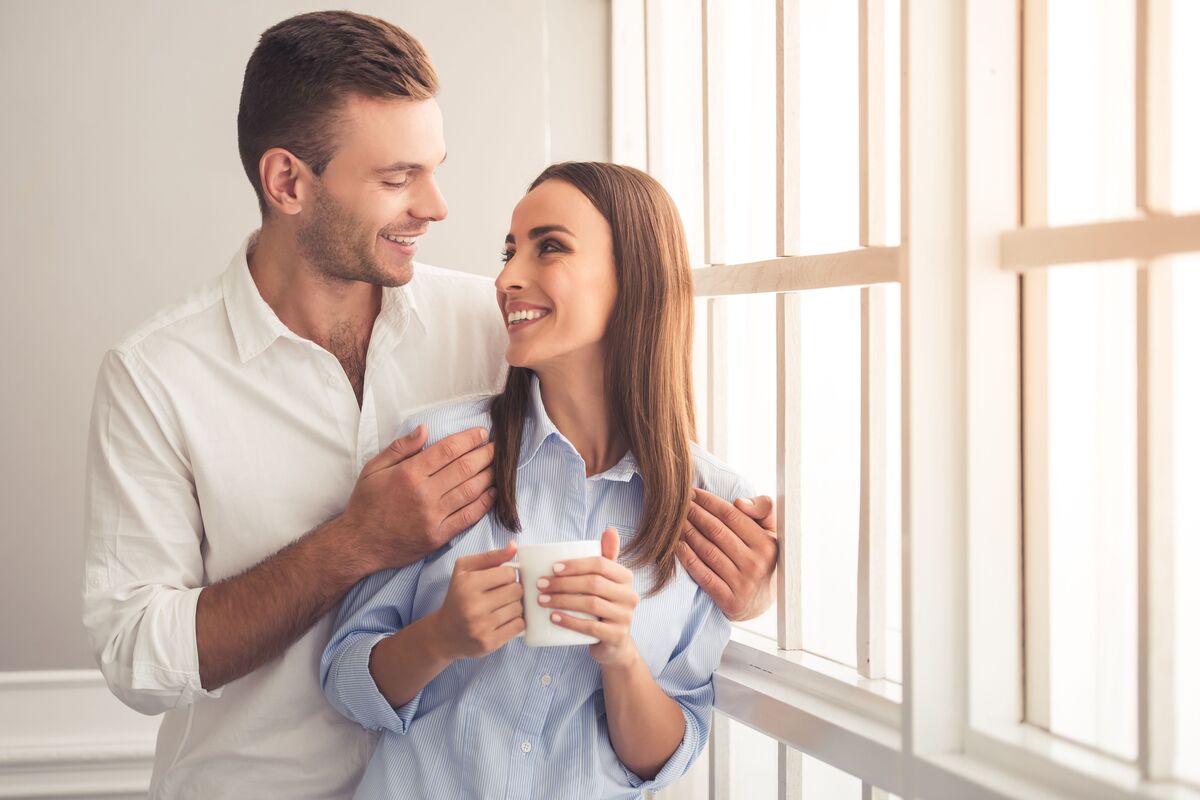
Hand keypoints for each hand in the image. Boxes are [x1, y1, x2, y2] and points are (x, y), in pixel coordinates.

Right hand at [340, 425, 495, 570]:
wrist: (359, 544)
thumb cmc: (366, 504)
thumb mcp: (373, 469)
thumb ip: (400, 448)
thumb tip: (424, 429)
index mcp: (409, 473)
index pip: (447, 450)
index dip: (469, 439)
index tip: (482, 433)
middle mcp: (424, 493)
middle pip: (464, 468)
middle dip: (485, 454)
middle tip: (497, 447)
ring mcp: (433, 515)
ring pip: (470, 490)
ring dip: (488, 476)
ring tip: (498, 466)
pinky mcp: (438, 535)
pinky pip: (467, 516)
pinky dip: (484, 503)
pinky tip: (493, 493)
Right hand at [430, 541, 523, 659]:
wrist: (444, 634)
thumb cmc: (458, 597)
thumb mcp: (466, 570)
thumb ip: (491, 556)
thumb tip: (514, 545)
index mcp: (468, 583)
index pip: (509, 573)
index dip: (508, 576)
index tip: (500, 581)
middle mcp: (474, 605)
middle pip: (516, 591)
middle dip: (513, 591)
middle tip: (502, 595)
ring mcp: (482, 626)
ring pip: (519, 608)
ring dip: (515, 607)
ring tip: (502, 608)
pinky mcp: (489, 642)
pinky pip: (518, 626)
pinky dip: (516, 622)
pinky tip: (504, 620)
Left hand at [539, 528, 639, 666]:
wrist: (613, 644)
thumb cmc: (603, 606)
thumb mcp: (606, 581)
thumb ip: (606, 556)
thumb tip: (610, 529)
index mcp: (626, 577)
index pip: (600, 564)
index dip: (575, 564)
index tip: (552, 568)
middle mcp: (630, 596)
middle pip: (593, 584)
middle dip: (563, 583)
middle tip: (541, 585)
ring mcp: (625, 617)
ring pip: (590, 604)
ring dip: (562, 600)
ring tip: (542, 600)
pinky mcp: (616, 636)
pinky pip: (590, 627)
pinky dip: (569, 621)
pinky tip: (553, 617)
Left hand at [678, 490, 777, 620]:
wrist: (760, 603)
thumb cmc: (761, 559)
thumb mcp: (772, 533)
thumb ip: (763, 510)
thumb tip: (739, 503)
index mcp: (766, 544)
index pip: (732, 516)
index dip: (709, 501)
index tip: (693, 492)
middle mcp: (755, 564)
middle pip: (716, 531)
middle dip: (695, 514)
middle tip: (680, 503)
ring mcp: (742, 584)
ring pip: (707, 551)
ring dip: (688, 533)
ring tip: (675, 521)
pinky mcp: (729, 600)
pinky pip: (703, 575)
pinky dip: (688, 558)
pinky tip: (677, 546)